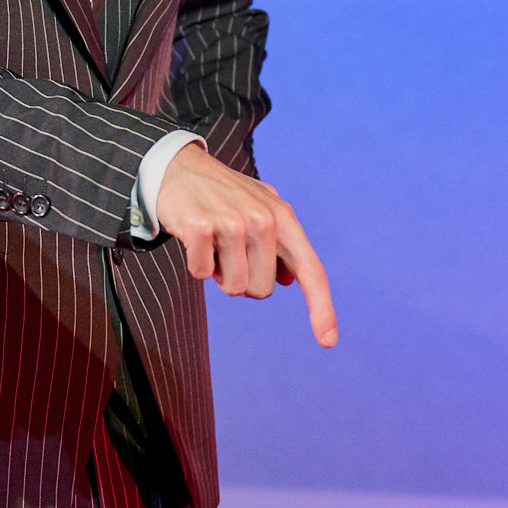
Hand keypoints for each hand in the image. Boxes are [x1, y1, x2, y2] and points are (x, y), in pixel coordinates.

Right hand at [154, 142, 337, 347]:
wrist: (179, 168)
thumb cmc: (224, 196)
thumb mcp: (261, 209)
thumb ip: (280, 244)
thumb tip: (291, 281)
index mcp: (283, 217)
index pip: (311, 269)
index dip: (322, 307)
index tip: (328, 340)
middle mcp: (263, 219)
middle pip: (261, 290)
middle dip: (242, 279)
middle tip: (229, 250)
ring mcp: (232, 222)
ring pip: (232, 287)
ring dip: (217, 273)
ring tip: (213, 242)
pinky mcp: (200, 228)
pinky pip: (200, 274)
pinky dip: (195, 264)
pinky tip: (194, 237)